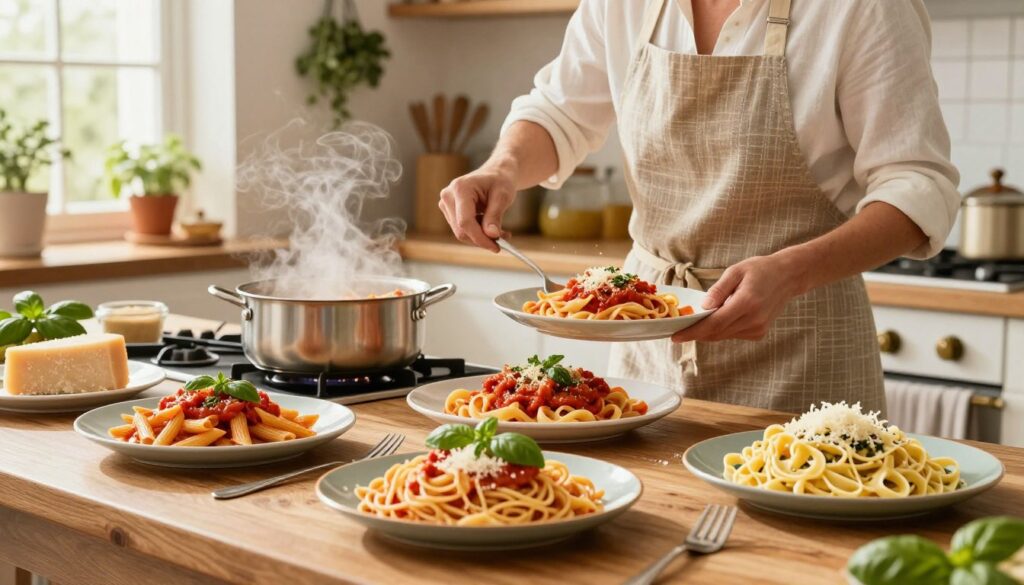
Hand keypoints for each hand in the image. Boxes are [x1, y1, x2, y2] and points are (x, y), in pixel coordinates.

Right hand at [438, 165, 516, 252]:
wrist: (495, 173)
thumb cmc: (500, 181)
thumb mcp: (503, 196)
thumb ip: (495, 215)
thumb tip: (491, 235)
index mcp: (460, 188)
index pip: (465, 221)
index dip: (480, 238)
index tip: (496, 247)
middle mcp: (448, 196)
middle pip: (461, 230)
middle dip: (482, 239)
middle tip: (503, 239)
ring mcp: (446, 204)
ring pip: (461, 233)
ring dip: (481, 237)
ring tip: (501, 232)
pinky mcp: (449, 211)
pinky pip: (462, 229)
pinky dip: (477, 233)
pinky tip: (491, 228)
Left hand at [671, 252, 810, 342]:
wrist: (788, 277)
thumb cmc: (760, 270)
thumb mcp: (736, 271)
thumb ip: (719, 289)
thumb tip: (703, 306)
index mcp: (746, 302)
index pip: (714, 324)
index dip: (693, 332)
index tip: (675, 337)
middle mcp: (753, 319)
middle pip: (716, 333)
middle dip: (695, 333)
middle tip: (677, 331)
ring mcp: (758, 328)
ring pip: (723, 336)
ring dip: (707, 331)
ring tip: (694, 322)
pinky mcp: (759, 333)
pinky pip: (732, 335)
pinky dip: (721, 329)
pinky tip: (718, 318)